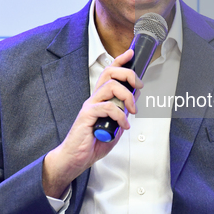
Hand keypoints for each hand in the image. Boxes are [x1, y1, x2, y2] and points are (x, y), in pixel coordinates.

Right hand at [42, 49, 142, 197]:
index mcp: (100, 98)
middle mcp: (94, 98)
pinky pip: (107, 107)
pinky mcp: (87, 115)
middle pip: (110, 73)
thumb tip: (134, 98)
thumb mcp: (115, 126)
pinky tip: (124, 125)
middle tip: (139, 85)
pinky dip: (120, 115)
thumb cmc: (92, 143)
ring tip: (132, 111)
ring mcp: (90, 105)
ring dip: (126, 96)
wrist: (75, 159)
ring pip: (110, 87)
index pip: (109, 73)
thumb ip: (123, 112)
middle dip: (128, 74)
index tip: (130, 54)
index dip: (119, 61)